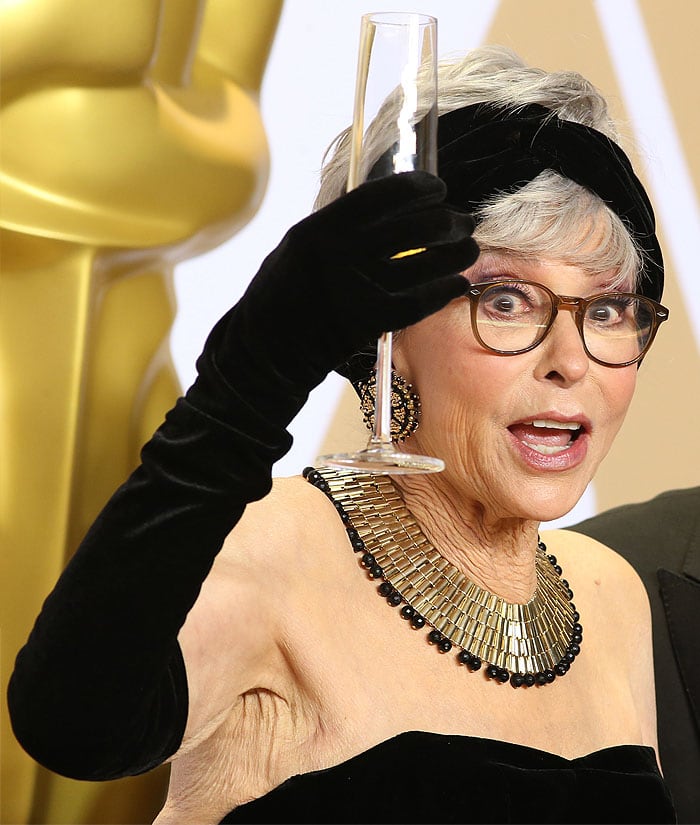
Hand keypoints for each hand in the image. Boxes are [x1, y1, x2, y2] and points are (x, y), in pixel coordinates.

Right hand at [198, 170, 477, 420]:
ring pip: (424, 263)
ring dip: (455, 255)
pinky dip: (444, 291)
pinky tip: (456, 285)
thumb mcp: (300, 246)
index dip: (419, 187)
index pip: (381, 195)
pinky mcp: (367, 322)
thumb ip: (338, 227)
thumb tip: (391, 207)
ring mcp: (354, 289)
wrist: (264, 350)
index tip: (439, 188)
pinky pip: (419, 302)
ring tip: (468, 251)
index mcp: (319, 229)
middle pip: (414, 226)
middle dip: (449, 221)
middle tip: (463, 223)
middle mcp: (338, 254)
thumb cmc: (283, 296)